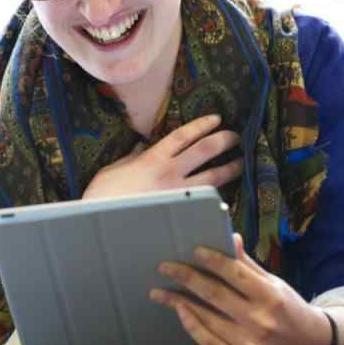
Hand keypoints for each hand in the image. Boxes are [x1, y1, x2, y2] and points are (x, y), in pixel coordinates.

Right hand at [81, 114, 242, 199]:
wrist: (104, 225)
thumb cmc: (102, 197)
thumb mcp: (113, 170)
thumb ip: (130, 158)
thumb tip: (140, 148)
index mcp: (154, 158)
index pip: (184, 135)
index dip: (202, 125)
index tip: (217, 119)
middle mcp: (171, 173)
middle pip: (205, 151)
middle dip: (224, 141)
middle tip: (236, 138)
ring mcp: (179, 195)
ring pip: (213, 177)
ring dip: (230, 168)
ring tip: (240, 164)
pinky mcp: (181, 214)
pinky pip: (206, 204)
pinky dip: (219, 199)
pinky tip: (228, 197)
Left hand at [149, 233, 330, 344]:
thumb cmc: (287, 307)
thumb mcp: (273, 282)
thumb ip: (248, 265)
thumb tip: (230, 238)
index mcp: (270, 296)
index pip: (235, 274)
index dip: (213, 260)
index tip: (193, 250)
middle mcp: (260, 321)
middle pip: (215, 295)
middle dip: (186, 278)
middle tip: (165, 267)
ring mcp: (249, 343)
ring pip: (207, 318)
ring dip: (179, 302)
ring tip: (160, 291)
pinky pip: (209, 342)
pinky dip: (192, 325)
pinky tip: (180, 311)